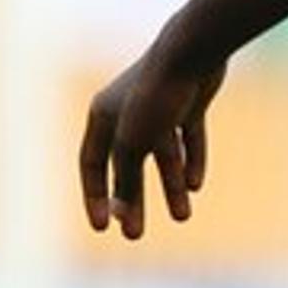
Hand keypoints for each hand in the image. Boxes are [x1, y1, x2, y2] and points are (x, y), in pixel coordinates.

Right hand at [77, 39, 228, 240]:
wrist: (192, 53)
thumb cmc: (154, 97)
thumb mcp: (134, 144)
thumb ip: (127, 178)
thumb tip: (121, 210)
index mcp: (102, 116)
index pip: (92, 164)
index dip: (95, 197)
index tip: (101, 227)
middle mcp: (127, 111)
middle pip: (127, 165)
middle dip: (132, 199)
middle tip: (135, 235)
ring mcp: (159, 106)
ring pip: (162, 155)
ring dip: (170, 186)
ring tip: (183, 216)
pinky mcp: (189, 102)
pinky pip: (188, 138)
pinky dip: (191, 160)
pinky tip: (195, 185)